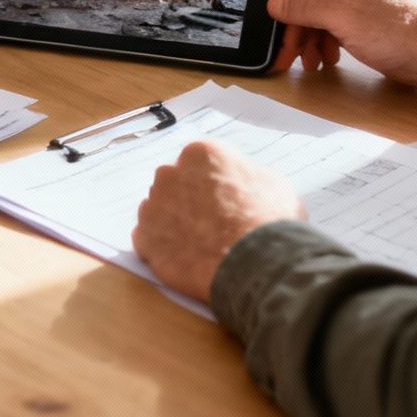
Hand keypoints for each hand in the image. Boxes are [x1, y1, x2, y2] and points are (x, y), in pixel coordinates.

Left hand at [134, 140, 305, 304]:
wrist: (257, 263)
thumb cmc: (270, 221)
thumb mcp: (271, 183)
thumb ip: (245, 176)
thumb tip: (241, 183)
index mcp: (201, 153)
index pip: (198, 162)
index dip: (211, 184)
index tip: (221, 199)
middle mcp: (170, 173)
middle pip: (173, 183)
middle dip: (186, 201)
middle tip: (209, 223)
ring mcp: (153, 206)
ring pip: (157, 211)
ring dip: (172, 224)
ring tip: (197, 245)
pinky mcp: (144, 239)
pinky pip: (146, 239)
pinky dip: (161, 249)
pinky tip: (184, 259)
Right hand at [266, 0, 416, 91]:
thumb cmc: (403, 30)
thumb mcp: (342, 17)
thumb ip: (303, 7)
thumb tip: (275, 3)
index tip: (274, 14)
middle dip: (297, 23)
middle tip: (285, 51)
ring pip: (326, 9)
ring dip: (312, 36)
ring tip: (308, 62)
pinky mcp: (377, 15)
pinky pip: (342, 22)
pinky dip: (330, 40)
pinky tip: (327, 59)